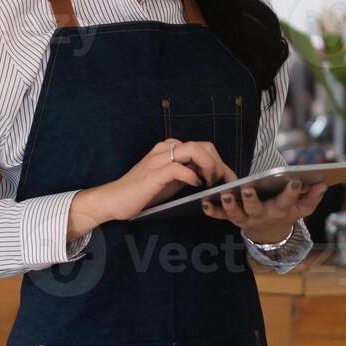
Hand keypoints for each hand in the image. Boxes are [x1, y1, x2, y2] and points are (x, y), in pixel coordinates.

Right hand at [70, 139, 236, 234]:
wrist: (114, 199)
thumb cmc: (142, 192)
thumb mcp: (170, 182)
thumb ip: (187, 173)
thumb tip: (209, 175)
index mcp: (169, 149)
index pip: (202, 147)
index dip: (220, 161)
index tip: (230, 177)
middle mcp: (165, 149)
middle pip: (202, 145)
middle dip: (219, 163)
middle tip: (223, 182)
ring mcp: (159, 159)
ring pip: (193, 150)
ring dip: (209, 166)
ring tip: (211, 182)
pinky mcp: (153, 173)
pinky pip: (179, 167)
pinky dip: (192, 175)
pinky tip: (195, 185)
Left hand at [202, 179, 326, 244]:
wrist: (270, 234)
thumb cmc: (286, 213)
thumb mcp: (302, 209)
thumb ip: (312, 198)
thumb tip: (323, 184)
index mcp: (280, 210)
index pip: (287, 201)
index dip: (292, 193)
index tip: (294, 182)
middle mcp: (261, 215)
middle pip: (256, 208)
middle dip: (252, 199)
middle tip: (248, 188)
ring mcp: (245, 218)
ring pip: (236, 214)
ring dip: (229, 205)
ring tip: (224, 194)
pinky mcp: (232, 218)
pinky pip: (220, 216)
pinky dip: (212, 211)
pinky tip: (204, 203)